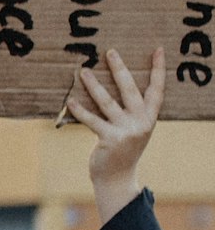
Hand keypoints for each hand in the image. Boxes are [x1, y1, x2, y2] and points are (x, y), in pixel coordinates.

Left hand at [65, 47, 164, 225]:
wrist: (117, 179)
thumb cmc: (122, 150)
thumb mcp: (134, 129)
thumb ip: (131, 111)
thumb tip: (115, 83)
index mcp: (149, 118)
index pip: (157, 90)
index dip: (158, 70)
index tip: (157, 50)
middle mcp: (140, 123)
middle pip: (130, 90)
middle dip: (120, 69)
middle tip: (109, 52)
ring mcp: (126, 132)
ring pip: (107, 102)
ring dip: (94, 85)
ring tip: (83, 71)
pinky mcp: (109, 140)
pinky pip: (92, 120)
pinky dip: (80, 110)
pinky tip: (70, 101)